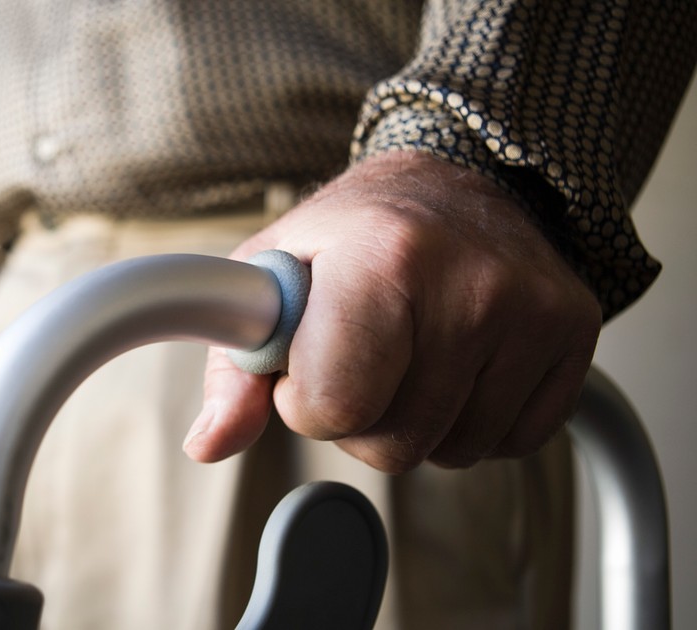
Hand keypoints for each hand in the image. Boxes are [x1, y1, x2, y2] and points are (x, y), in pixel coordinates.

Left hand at [184, 151, 600, 471]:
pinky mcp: (575, 333)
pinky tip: (458, 363)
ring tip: (409, 351)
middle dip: (359, 416)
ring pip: (454, 452)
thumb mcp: (272, 279)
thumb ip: (233, 369)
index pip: (336, 404)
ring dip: (417, 420)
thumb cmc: (353, 232)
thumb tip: (208, 444)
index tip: (307, 361)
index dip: (305, 400)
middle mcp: (470, 283)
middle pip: (395, 445)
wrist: (456, 181)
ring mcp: (532, 311)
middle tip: (360, 355)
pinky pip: (512, 442)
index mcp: (382, 258)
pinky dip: (474, 419)